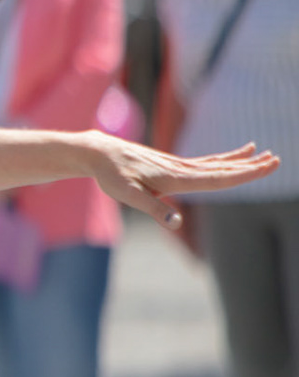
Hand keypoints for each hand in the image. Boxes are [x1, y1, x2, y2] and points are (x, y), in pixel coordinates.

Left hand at [83, 134, 278, 228]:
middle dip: (250, 167)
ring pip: (217, 164)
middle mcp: (180, 169)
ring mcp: (177, 165)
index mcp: (175, 178)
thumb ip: (152, 208)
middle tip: (277, 160)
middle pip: (223, 169)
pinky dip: (223, 159)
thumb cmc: (110, 176)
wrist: (98, 153)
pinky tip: (235, 155)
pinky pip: (204, 162)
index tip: (267, 166)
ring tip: (264, 154)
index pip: (218, 178)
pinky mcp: (172, 165)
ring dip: (241, 161)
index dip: (244, 174)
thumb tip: (175, 223)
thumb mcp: (126, 195)